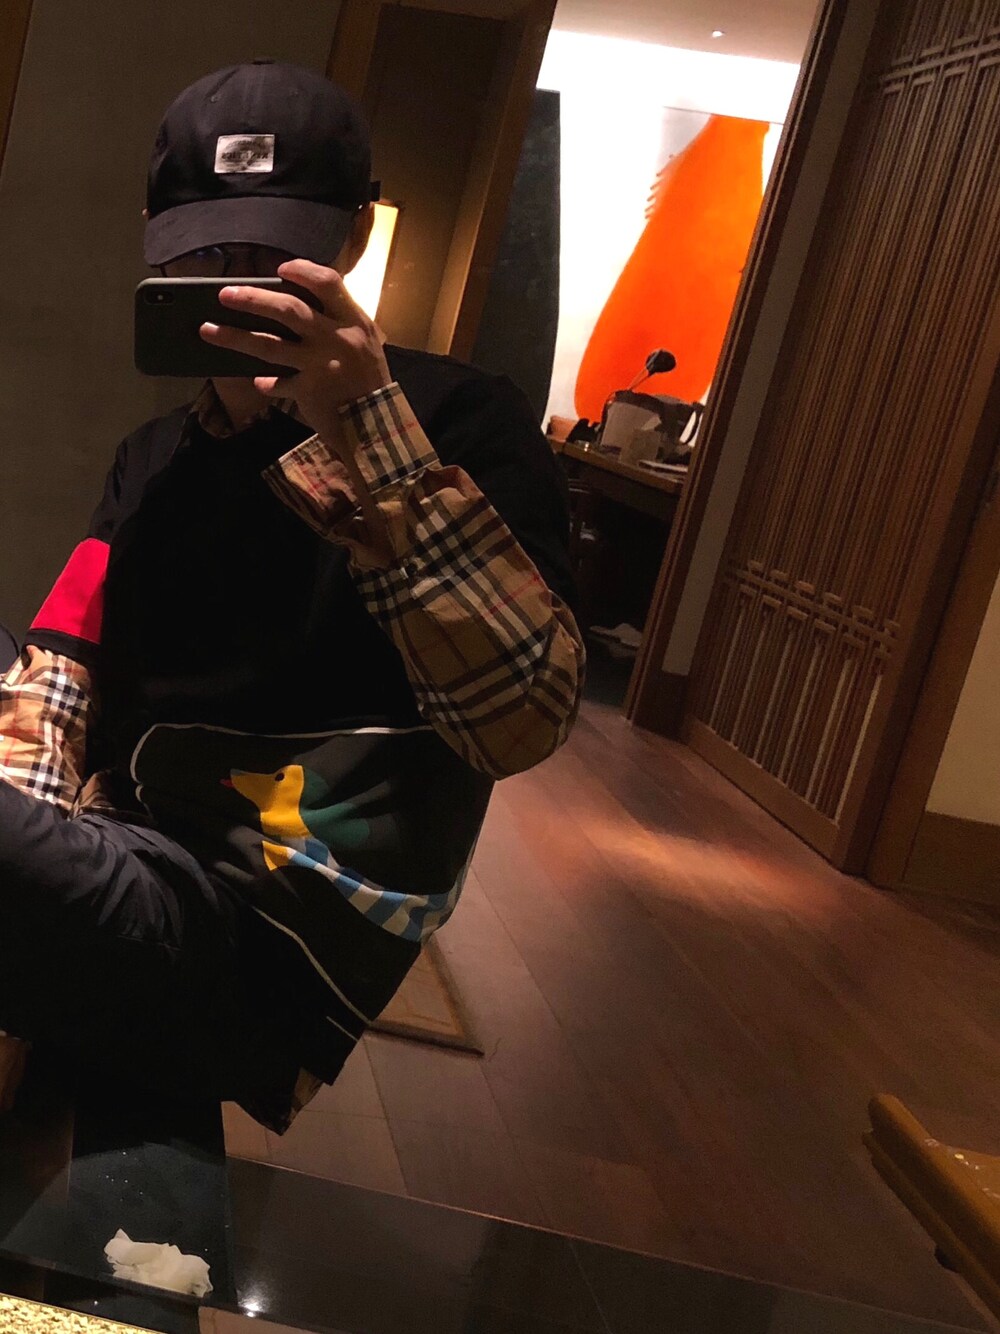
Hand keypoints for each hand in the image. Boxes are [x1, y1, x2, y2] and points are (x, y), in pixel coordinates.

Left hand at [201, 258, 391, 447]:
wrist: (379, 425)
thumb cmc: (370, 380)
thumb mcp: (365, 343)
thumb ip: (339, 322)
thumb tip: (297, 303)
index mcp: (354, 321)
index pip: (327, 283)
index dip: (302, 271)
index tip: (279, 269)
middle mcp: (336, 339)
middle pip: (289, 309)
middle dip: (253, 299)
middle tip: (225, 294)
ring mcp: (320, 365)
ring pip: (269, 346)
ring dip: (235, 337)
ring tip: (208, 330)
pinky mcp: (309, 391)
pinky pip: (278, 383)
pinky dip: (267, 383)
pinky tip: (258, 382)